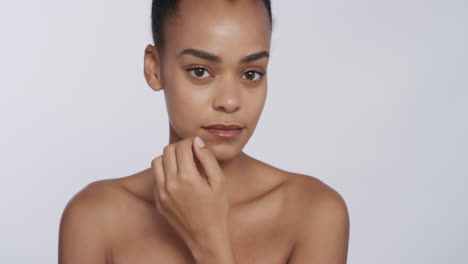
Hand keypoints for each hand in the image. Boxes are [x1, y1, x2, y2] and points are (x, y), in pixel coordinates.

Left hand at [150, 136, 230, 252]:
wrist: (206, 237)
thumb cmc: (216, 210)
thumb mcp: (219, 182)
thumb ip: (207, 159)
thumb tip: (197, 142)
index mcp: (188, 178)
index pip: (182, 147)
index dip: (190, 141)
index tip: (197, 144)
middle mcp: (171, 184)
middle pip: (167, 151)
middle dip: (179, 147)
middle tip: (190, 151)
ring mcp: (162, 193)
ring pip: (156, 162)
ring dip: (168, 157)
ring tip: (182, 163)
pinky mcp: (158, 201)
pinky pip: (156, 178)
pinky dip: (164, 171)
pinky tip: (177, 177)